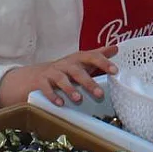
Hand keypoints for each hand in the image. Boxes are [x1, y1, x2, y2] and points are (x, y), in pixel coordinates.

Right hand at [0, 46, 118, 107]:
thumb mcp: (82, 61)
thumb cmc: (66, 69)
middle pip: (77, 71)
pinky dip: (53, 96)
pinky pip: (46, 88)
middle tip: (100, 94)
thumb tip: (116, 47)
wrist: (36, 75)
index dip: (104, 63)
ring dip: (70, 89)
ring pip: (61, 79)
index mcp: (78, 59)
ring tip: (78, 98)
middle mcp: (65, 64)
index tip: (114, 71)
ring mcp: (52, 72)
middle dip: (89, 83)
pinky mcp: (41, 82)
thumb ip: (98, 55)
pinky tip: (60, 103)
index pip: (92, 57)